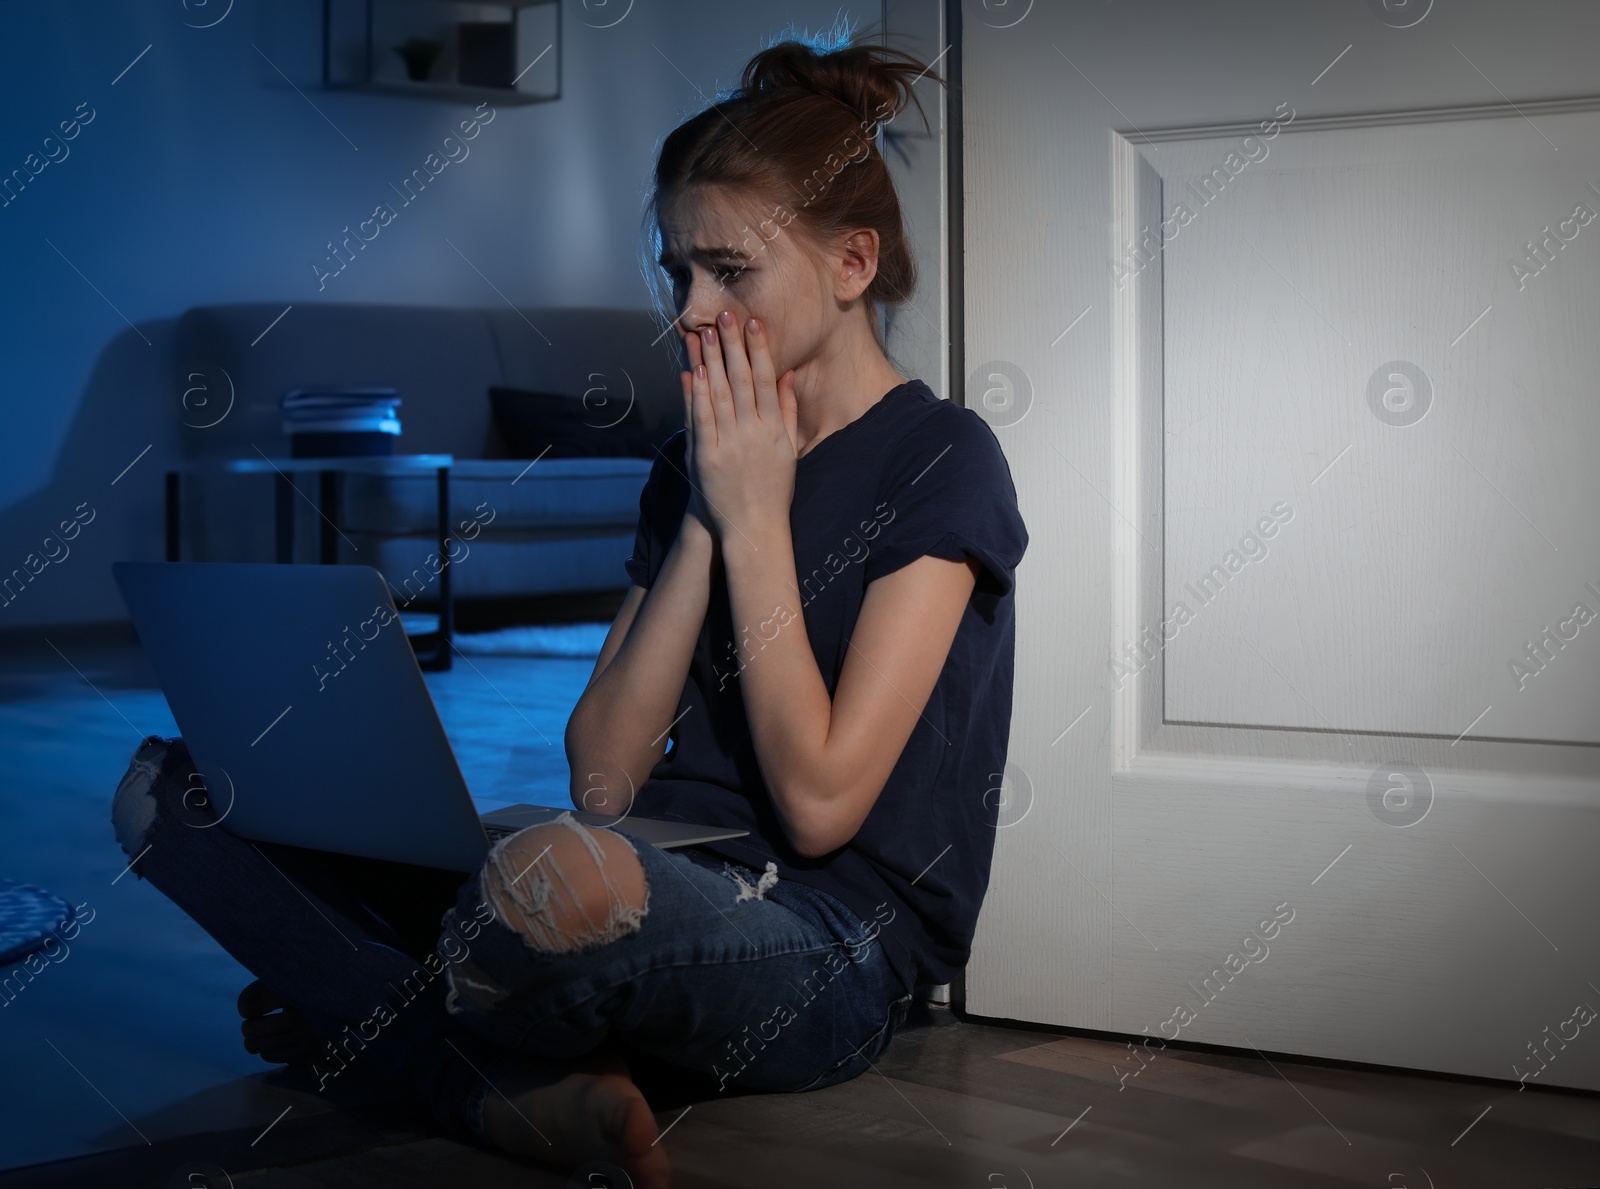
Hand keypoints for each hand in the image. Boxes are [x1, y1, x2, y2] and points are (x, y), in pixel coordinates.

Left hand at [679, 312, 797, 544]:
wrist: (754, 528)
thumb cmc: (774, 488)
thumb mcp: (789, 449)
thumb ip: (789, 411)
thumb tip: (788, 376)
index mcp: (774, 429)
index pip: (766, 380)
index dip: (759, 349)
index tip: (753, 323)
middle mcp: (752, 433)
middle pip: (740, 380)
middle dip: (731, 345)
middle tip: (725, 315)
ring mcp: (728, 445)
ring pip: (718, 394)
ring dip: (710, 361)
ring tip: (704, 333)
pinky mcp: (706, 457)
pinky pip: (700, 419)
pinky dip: (695, 394)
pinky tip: (691, 372)